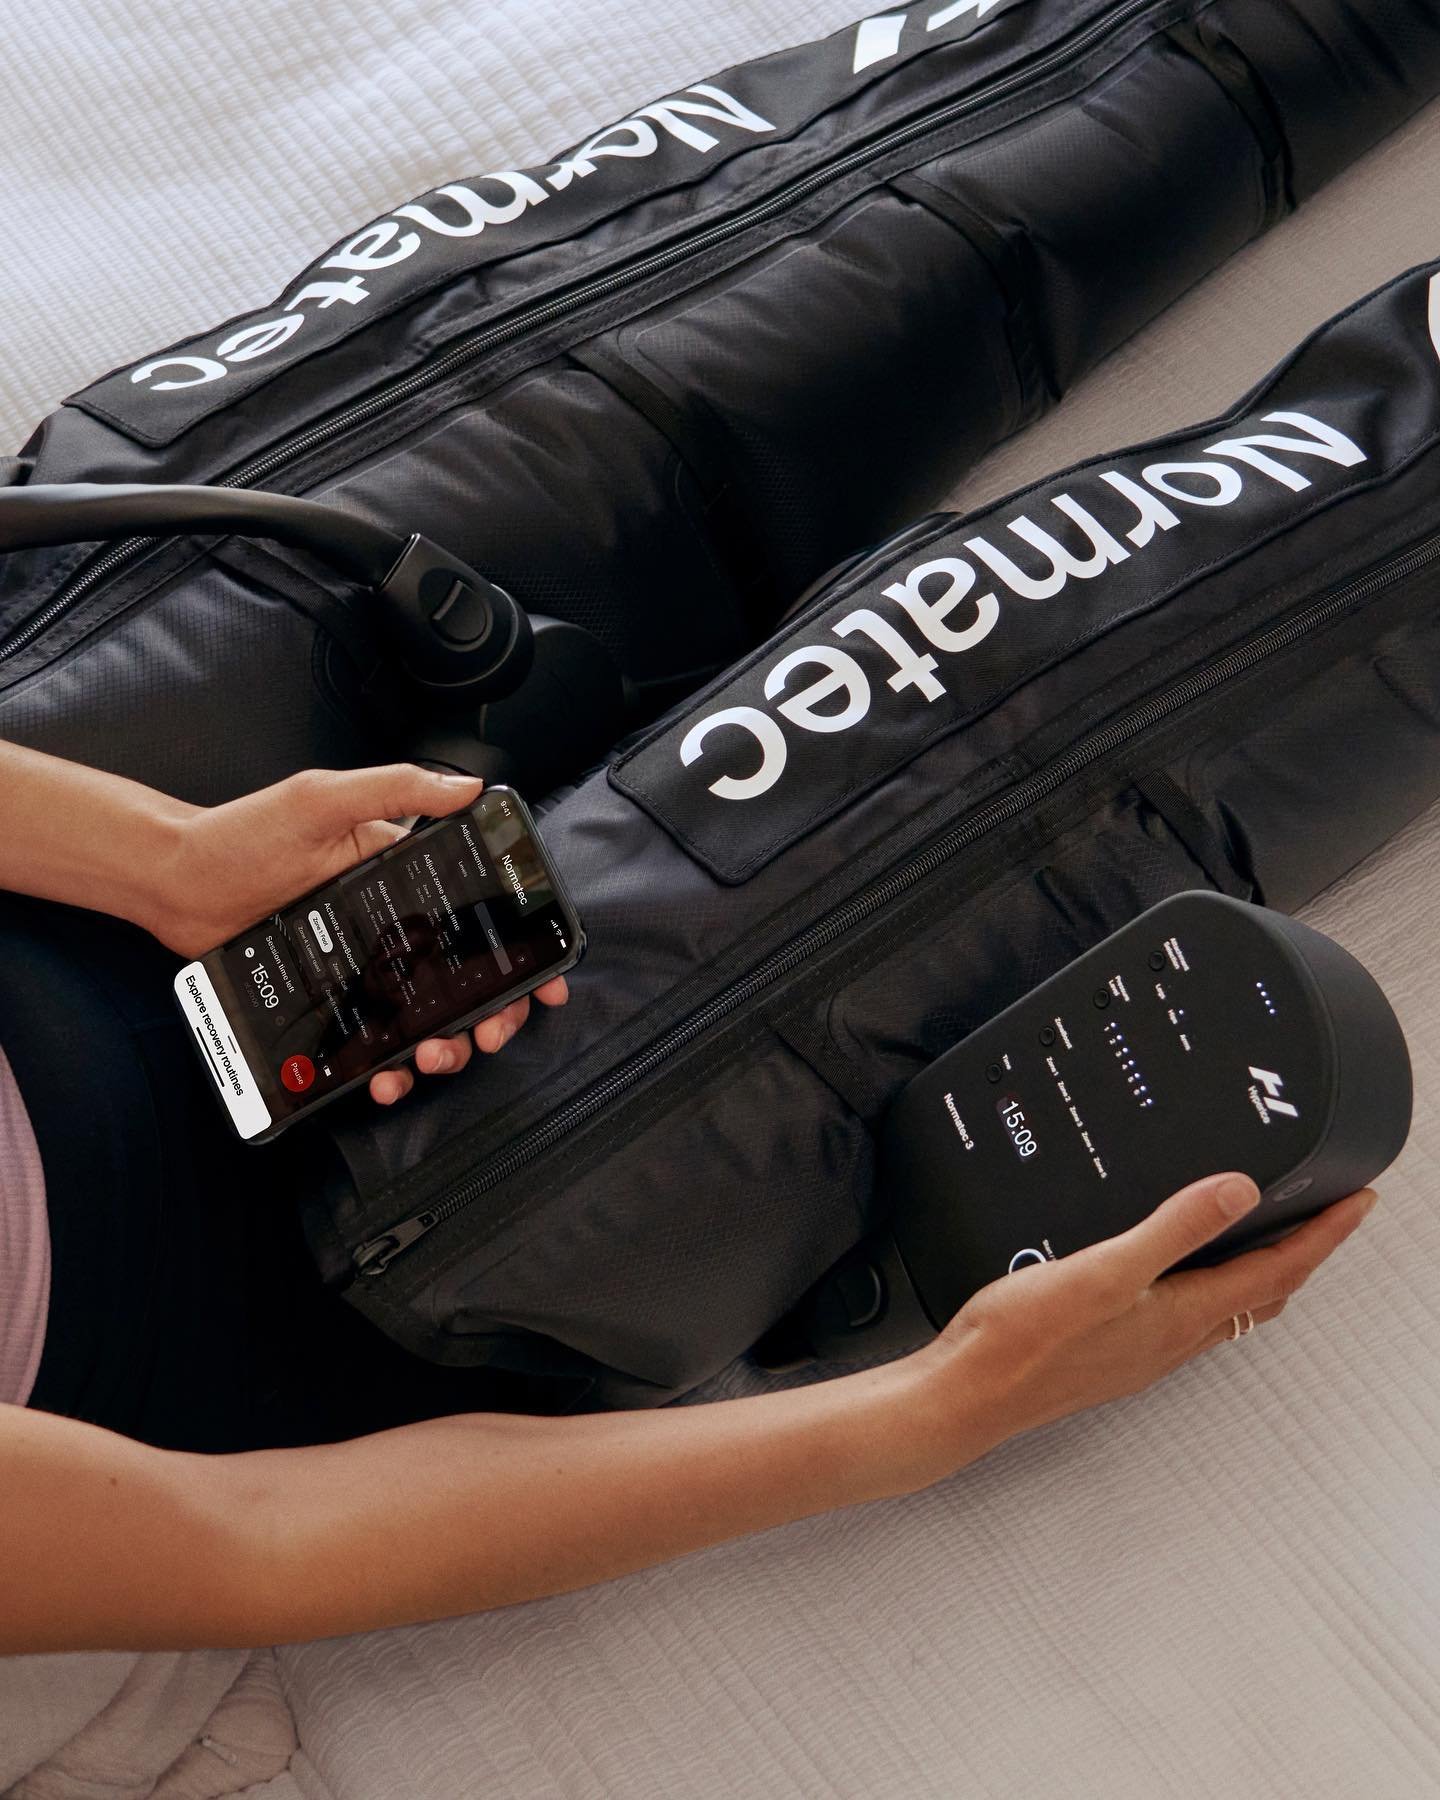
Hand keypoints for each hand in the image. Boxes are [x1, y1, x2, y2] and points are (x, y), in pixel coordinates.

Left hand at [146, 764, 568, 1103]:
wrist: (175, 883)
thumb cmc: (243, 834)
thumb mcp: (323, 799)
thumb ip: (395, 790)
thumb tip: (466, 789)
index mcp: (404, 879)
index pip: (480, 914)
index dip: (524, 949)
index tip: (547, 980)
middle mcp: (393, 928)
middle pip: (469, 981)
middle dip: (494, 1015)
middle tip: (490, 1032)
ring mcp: (365, 970)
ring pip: (429, 1022)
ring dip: (446, 1049)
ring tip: (431, 1058)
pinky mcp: (333, 1004)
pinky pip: (372, 1044)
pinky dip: (385, 1068)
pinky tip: (382, 1077)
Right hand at [909, 1173, 1376, 1474]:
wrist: (965, 1397)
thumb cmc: (1022, 1343)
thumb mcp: (1103, 1269)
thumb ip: (1172, 1228)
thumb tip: (1238, 1191)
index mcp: (1179, 1317)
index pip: (1277, 1271)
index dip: (1324, 1234)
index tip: (1358, 1202)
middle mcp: (1171, 1341)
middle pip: (1262, 1295)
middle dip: (1302, 1254)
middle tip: (1325, 1216)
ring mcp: (1142, 1352)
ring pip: (1225, 1310)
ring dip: (1258, 1273)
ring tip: (1266, 1236)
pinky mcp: (1111, 1353)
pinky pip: (1184, 1318)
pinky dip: (1208, 1288)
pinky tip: (1176, 1275)